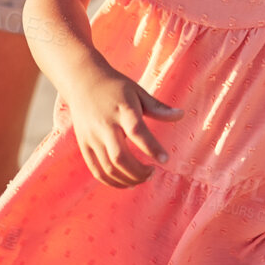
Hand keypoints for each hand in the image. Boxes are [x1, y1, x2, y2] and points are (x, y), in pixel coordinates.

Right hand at [66, 70, 183, 187]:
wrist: (82, 81)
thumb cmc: (115, 87)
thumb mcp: (138, 92)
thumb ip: (158, 108)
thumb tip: (181, 115)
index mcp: (122, 110)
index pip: (137, 131)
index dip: (152, 148)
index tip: (165, 159)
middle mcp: (105, 125)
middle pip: (120, 157)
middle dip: (139, 171)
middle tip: (153, 172)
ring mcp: (92, 137)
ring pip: (109, 167)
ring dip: (128, 179)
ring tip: (143, 178)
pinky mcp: (84, 145)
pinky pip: (97, 170)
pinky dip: (112, 181)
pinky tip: (127, 182)